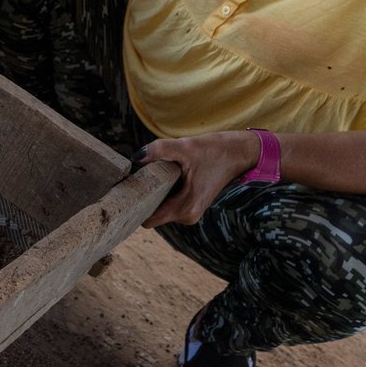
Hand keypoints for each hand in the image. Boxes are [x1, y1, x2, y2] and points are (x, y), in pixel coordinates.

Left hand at [132, 130, 258, 227]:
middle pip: (152, 212)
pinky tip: (159, 175)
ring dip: (153, 192)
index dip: (135, 207)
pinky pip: (168, 201)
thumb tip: (136, 157)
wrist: (239, 152)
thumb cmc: (215, 150)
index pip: (148, 219)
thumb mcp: (185, 147)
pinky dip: (162, 190)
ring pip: (160, 206)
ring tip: (148, 172)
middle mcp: (187, 216)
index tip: (125, 191)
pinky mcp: (191, 203)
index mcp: (185, 209)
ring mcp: (190, 211)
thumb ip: (159, 151)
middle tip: (135, 176)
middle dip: (143, 197)